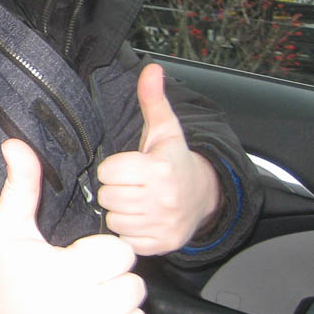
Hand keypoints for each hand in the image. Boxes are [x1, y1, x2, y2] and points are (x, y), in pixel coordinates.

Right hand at [0, 139, 146, 313]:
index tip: (80, 260)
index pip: (122, 255)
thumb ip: (21, 186)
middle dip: (112, 283)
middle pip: (134, 288)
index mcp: (66, 274)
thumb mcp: (8, 229)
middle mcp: (80, 313)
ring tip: (88, 308)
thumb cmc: (2, 277)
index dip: (103, 254)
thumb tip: (16, 144)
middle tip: (84, 285)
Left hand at [96, 63, 219, 255]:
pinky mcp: (161, 244)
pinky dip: (128, 231)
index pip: (109, 171)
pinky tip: (141, 218)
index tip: (128, 167)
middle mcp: (163, 199)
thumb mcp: (165, 130)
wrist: (205, 197)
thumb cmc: (174, 160)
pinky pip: (124, 239)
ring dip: (120, 211)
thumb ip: (153, 99)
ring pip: (113, 219)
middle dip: (115, 189)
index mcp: (160, 169)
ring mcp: (163, 224)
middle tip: (132, 184)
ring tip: (136, 200)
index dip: (115, 168)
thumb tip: (151, 68)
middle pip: (108, 196)